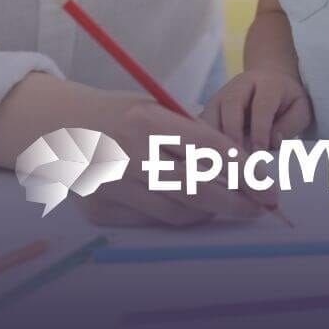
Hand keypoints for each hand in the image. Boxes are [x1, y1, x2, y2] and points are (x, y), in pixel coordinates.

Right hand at [0, 73, 278, 226]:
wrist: (62, 128)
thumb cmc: (123, 114)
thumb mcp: (156, 108)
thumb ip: (191, 133)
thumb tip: (241, 166)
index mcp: (146, 119)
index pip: (205, 147)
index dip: (240, 168)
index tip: (265, 182)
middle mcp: (128, 153)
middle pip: (197, 186)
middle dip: (238, 199)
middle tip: (262, 204)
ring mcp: (112, 185)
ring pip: (178, 210)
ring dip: (212, 211)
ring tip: (232, 204)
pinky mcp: (101, 209)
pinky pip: (154, 220)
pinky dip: (180, 215)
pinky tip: (195, 207)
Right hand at [200, 67, 312, 151]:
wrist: (270, 80)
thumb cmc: (286, 101)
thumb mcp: (300, 110)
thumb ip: (290, 125)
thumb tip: (272, 142)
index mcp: (267, 84)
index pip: (261, 105)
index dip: (260, 129)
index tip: (260, 153)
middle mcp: (240, 85)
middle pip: (230, 104)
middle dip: (233, 132)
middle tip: (237, 159)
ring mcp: (222, 94)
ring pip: (211, 112)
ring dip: (213, 137)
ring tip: (220, 163)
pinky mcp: (210, 106)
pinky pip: (201, 123)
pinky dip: (202, 141)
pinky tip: (208, 160)